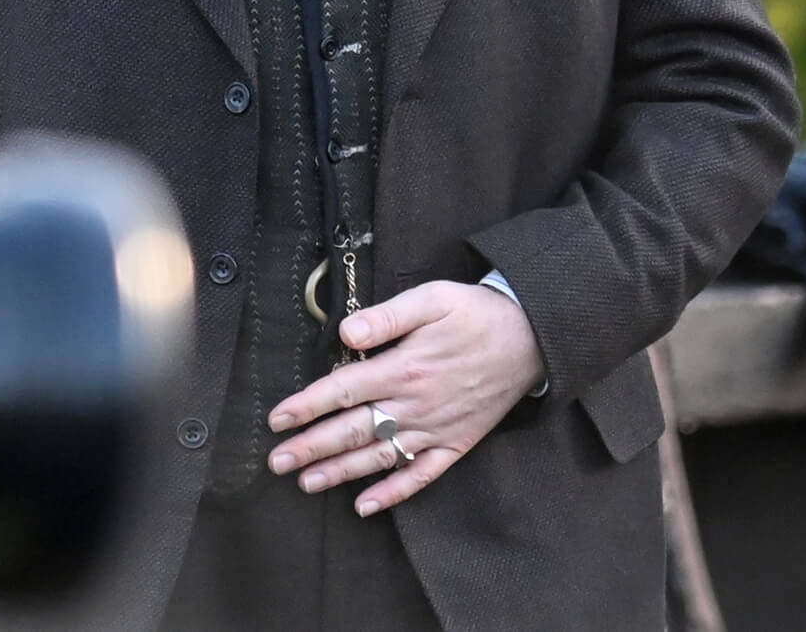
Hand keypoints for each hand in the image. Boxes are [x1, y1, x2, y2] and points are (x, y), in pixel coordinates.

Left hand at [266, 280, 543, 515]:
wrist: (530, 338)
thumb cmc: (474, 314)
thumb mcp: (432, 299)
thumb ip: (387, 316)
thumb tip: (346, 332)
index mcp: (404, 368)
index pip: (343, 390)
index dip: (307, 406)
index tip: (276, 419)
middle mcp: (414, 405)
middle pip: (352, 430)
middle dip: (310, 447)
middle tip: (275, 462)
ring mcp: (435, 430)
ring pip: (378, 457)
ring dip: (339, 472)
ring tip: (305, 483)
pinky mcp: (455, 445)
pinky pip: (420, 476)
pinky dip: (392, 493)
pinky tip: (365, 506)